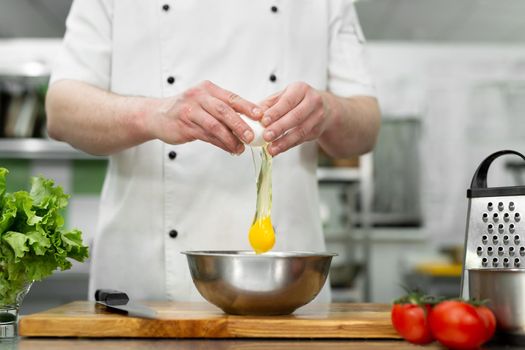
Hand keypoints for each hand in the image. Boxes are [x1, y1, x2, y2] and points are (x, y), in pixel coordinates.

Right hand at [147, 80, 261, 153]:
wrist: (157, 115)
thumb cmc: (186, 110)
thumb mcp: (205, 103)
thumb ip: (224, 111)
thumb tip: (249, 123)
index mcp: (208, 89)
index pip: (232, 97)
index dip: (248, 107)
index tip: (260, 116)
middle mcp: (199, 97)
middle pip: (224, 111)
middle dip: (240, 125)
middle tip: (252, 137)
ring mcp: (190, 111)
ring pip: (215, 125)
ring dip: (230, 139)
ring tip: (240, 148)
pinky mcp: (184, 126)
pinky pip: (206, 136)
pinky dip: (220, 144)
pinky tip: (229, 149)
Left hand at [259, 82, 330, 156]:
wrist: (324, 107)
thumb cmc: (298, 100)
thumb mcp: (283, 96)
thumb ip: (268, 105)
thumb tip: (253, 115)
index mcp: (301, 89)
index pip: (287, 101)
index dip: (275, 112)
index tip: (263, 121)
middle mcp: (312, 101)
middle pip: (295, 116)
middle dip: (279, 128)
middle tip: (266, 136)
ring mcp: (317, 117)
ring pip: (300, 131)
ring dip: (284, 141)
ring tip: (271, 148)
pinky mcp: (317, 130)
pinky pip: (301, 140)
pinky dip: (288, 146)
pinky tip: (278, 149)